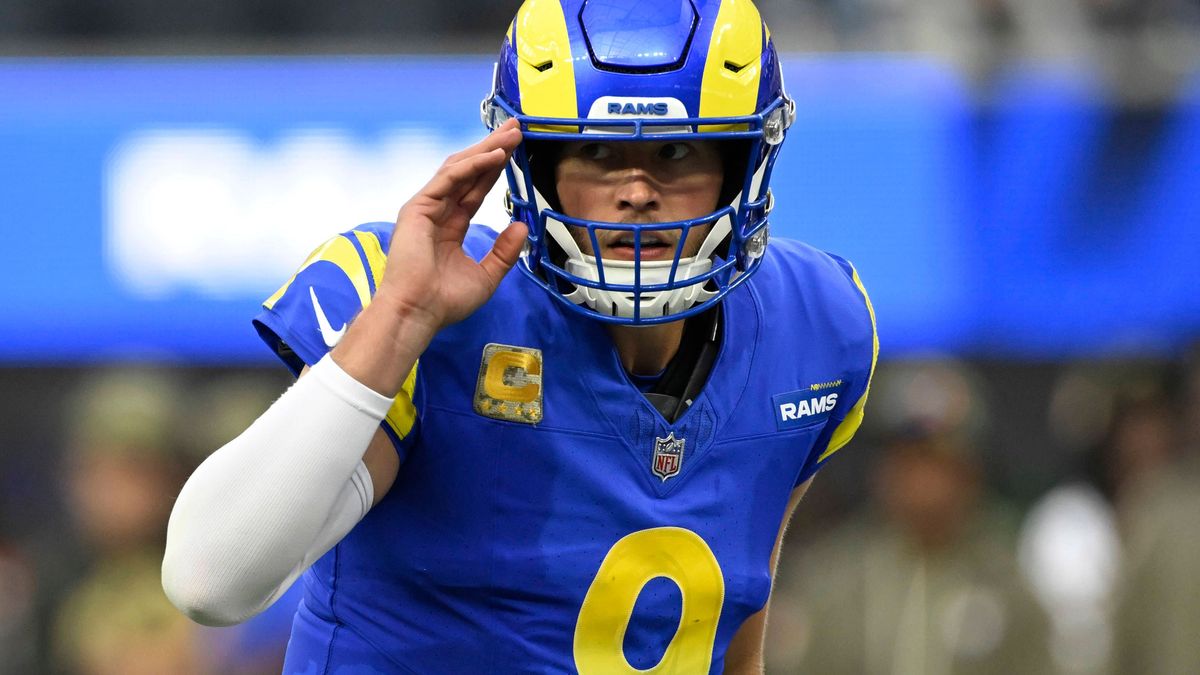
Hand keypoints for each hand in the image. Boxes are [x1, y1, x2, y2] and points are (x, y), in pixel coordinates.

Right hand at [375, 118, 528, 332]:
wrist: (419, 313)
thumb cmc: (445, 301)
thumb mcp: (486, 275)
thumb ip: (504, 251)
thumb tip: (523, 227)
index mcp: (450, 226)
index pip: (476, 189)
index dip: (495, 168)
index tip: (515, 150)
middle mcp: (437, 212)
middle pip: (469, 172)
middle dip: (492, 149)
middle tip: (515, 129)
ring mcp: (426, 208)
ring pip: (459, 169)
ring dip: (485, 150)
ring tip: (510, 135)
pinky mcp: (418, 208)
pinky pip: (449, 179)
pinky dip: (472, 166)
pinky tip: (493, 156)